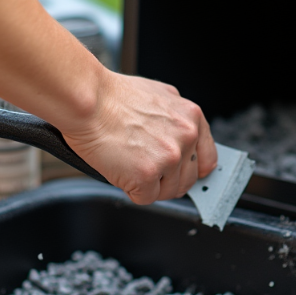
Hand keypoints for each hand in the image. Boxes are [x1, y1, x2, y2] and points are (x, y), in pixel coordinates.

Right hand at [61, 71, 217, 204]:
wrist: (87, 100)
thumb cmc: (112, 95)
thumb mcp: (160, 97)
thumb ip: (176, 121)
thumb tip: (181, 141)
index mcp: (192, 117)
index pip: (208, 159)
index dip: (192, 169)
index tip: (183, 173)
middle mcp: (186, 137)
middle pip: (188, 180)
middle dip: (167, 178)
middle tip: (145, 165)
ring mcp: (168, 157)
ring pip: (168, 192)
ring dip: (150, 185)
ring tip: (130, 163)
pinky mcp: (147, 174)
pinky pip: (146, 198)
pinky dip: (131, 190)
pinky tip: (121, 169)